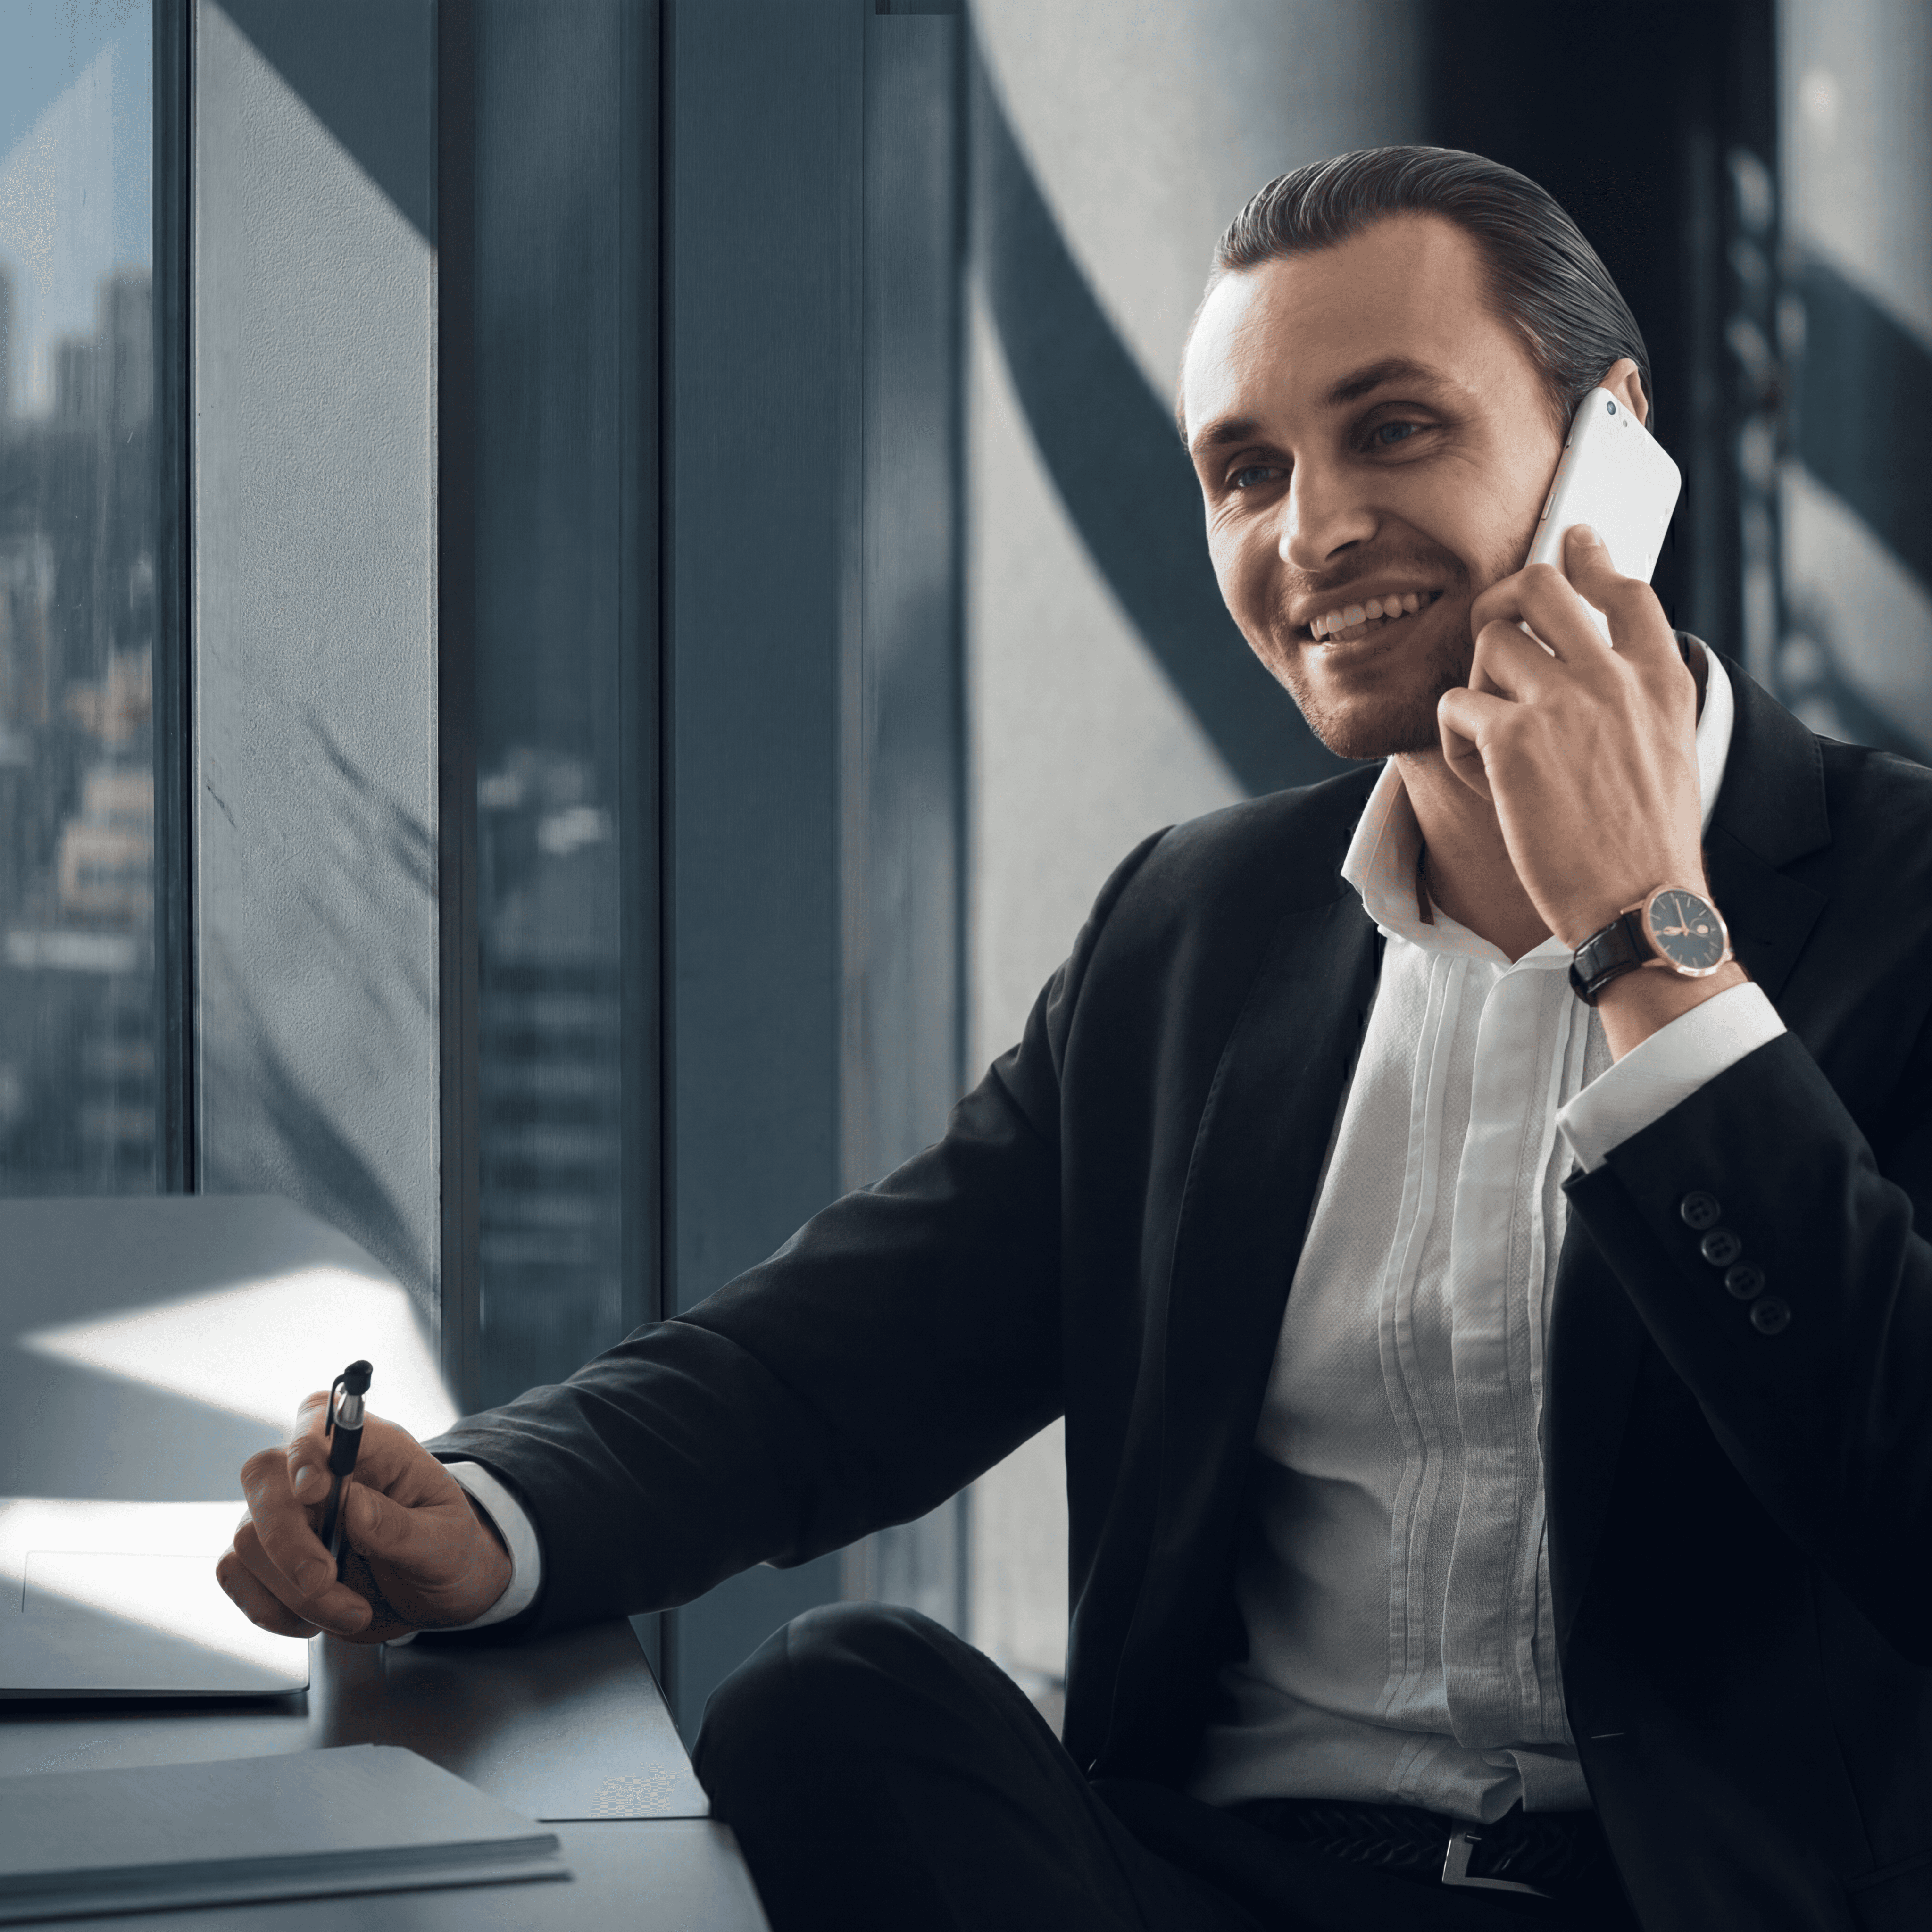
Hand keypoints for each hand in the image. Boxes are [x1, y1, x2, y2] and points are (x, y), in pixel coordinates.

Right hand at [218, 1396, 512, 1644]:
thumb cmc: (448, 1552)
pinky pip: (236, 1575)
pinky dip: (271, 1608)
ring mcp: (287, 1514)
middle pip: (263, 1476)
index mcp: (373, 1448)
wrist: (436, 1594)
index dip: (307, 1449)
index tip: (315, 1490)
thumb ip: (403, 1527)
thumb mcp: (448, 1542)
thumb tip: (354, 1506)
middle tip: (324, 1582)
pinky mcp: (266, 1558)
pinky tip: (315, 1619)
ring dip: (294, 1591)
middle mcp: (320, 1473)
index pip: (319, 1418)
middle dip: (287, 1539)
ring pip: (248, 1537)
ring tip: (353, 1611)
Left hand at [1436, 524, 1705, 948]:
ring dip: (1478, 681)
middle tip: (1491, 629)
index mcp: (1660, 679)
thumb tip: (1606, 665)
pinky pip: (1455, 704)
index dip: (1591, 558)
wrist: (1639, 902)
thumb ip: (1640, 698)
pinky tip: (1483, 774)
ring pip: (1490, 641)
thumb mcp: (1671, 751)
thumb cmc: (1648, 843)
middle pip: (1541, 587)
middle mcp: (1613, 676)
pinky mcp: (1513, 739)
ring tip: (1493, 735)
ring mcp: (1563, 702)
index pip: (1625, 590)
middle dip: (1503, 600)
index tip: (1573, 541)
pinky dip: (1457, 738)